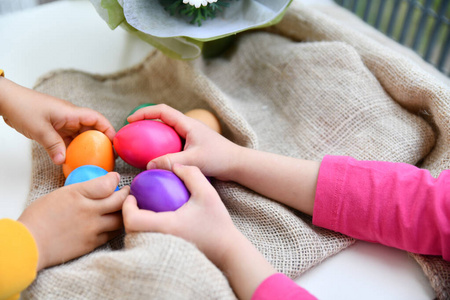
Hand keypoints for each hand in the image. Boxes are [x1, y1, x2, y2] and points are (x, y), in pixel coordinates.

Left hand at [0, 77, 114, 164]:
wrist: (6, 100)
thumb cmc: (23, 107)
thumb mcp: (39, 128)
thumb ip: (53, 145)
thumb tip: (63, 161)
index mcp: (71, 112)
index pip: (97, 119)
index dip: (108, 130)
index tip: (115, 144)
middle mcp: (70, 117)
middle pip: (92, 129)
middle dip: (101, 142)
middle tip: (106, 157)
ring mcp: (62, 123)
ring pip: (80, 136)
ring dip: (86, 147)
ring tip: (92, 161)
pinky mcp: (54, 128)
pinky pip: (68, 140)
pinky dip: (72, 149)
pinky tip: (73, 160)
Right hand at [18, 172, 128, 270]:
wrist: (29, 246)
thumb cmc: (39, 217)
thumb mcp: (59, 194)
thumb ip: (82, 188)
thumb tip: (102, 182)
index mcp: (77, 195)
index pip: (107, 184)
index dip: (115, 179)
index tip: (116, 179)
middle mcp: (88, 211)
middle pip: (119, 202)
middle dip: (127, 195)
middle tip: (128, 192)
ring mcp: (92, 229)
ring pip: (119, 219)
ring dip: (124, 212)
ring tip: (123, 208)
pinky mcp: (92, 244)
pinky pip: (111, 234)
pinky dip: (114, 227)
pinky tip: (112, 223)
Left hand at [122, 164, 275, 299]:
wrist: (226, 250)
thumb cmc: (217, 223)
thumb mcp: (207, 193)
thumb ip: (191, 174)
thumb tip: (174, 166)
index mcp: (165, 226)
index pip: (132, 220)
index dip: (126, 207)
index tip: (133, 197)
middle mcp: (158, 241)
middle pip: (129, 231)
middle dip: (128, 214)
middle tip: (136, 201)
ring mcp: (160, 250)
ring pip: (135, 239)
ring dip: (135, 224)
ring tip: (144, 210)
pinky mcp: (164, 254)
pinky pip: (145, 242)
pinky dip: (143, 232)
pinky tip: (154, 221)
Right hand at [127, 104, 238, 180]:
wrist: (237, 164)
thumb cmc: (219, 159)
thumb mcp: (193, 160)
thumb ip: (171, 162)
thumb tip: (148, 165)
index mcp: (187, 124)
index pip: (162, 111)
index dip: (144, 112)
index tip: (130, 120)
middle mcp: (188, 127)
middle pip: (162, 119)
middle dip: (145, 122)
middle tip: (131, 133)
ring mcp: (190, 136)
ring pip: (166, 132)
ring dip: (153, 135)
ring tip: (139, 146)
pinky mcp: (192, 146)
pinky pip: (172, 143)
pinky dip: (161, 146)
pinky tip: (156, 159)